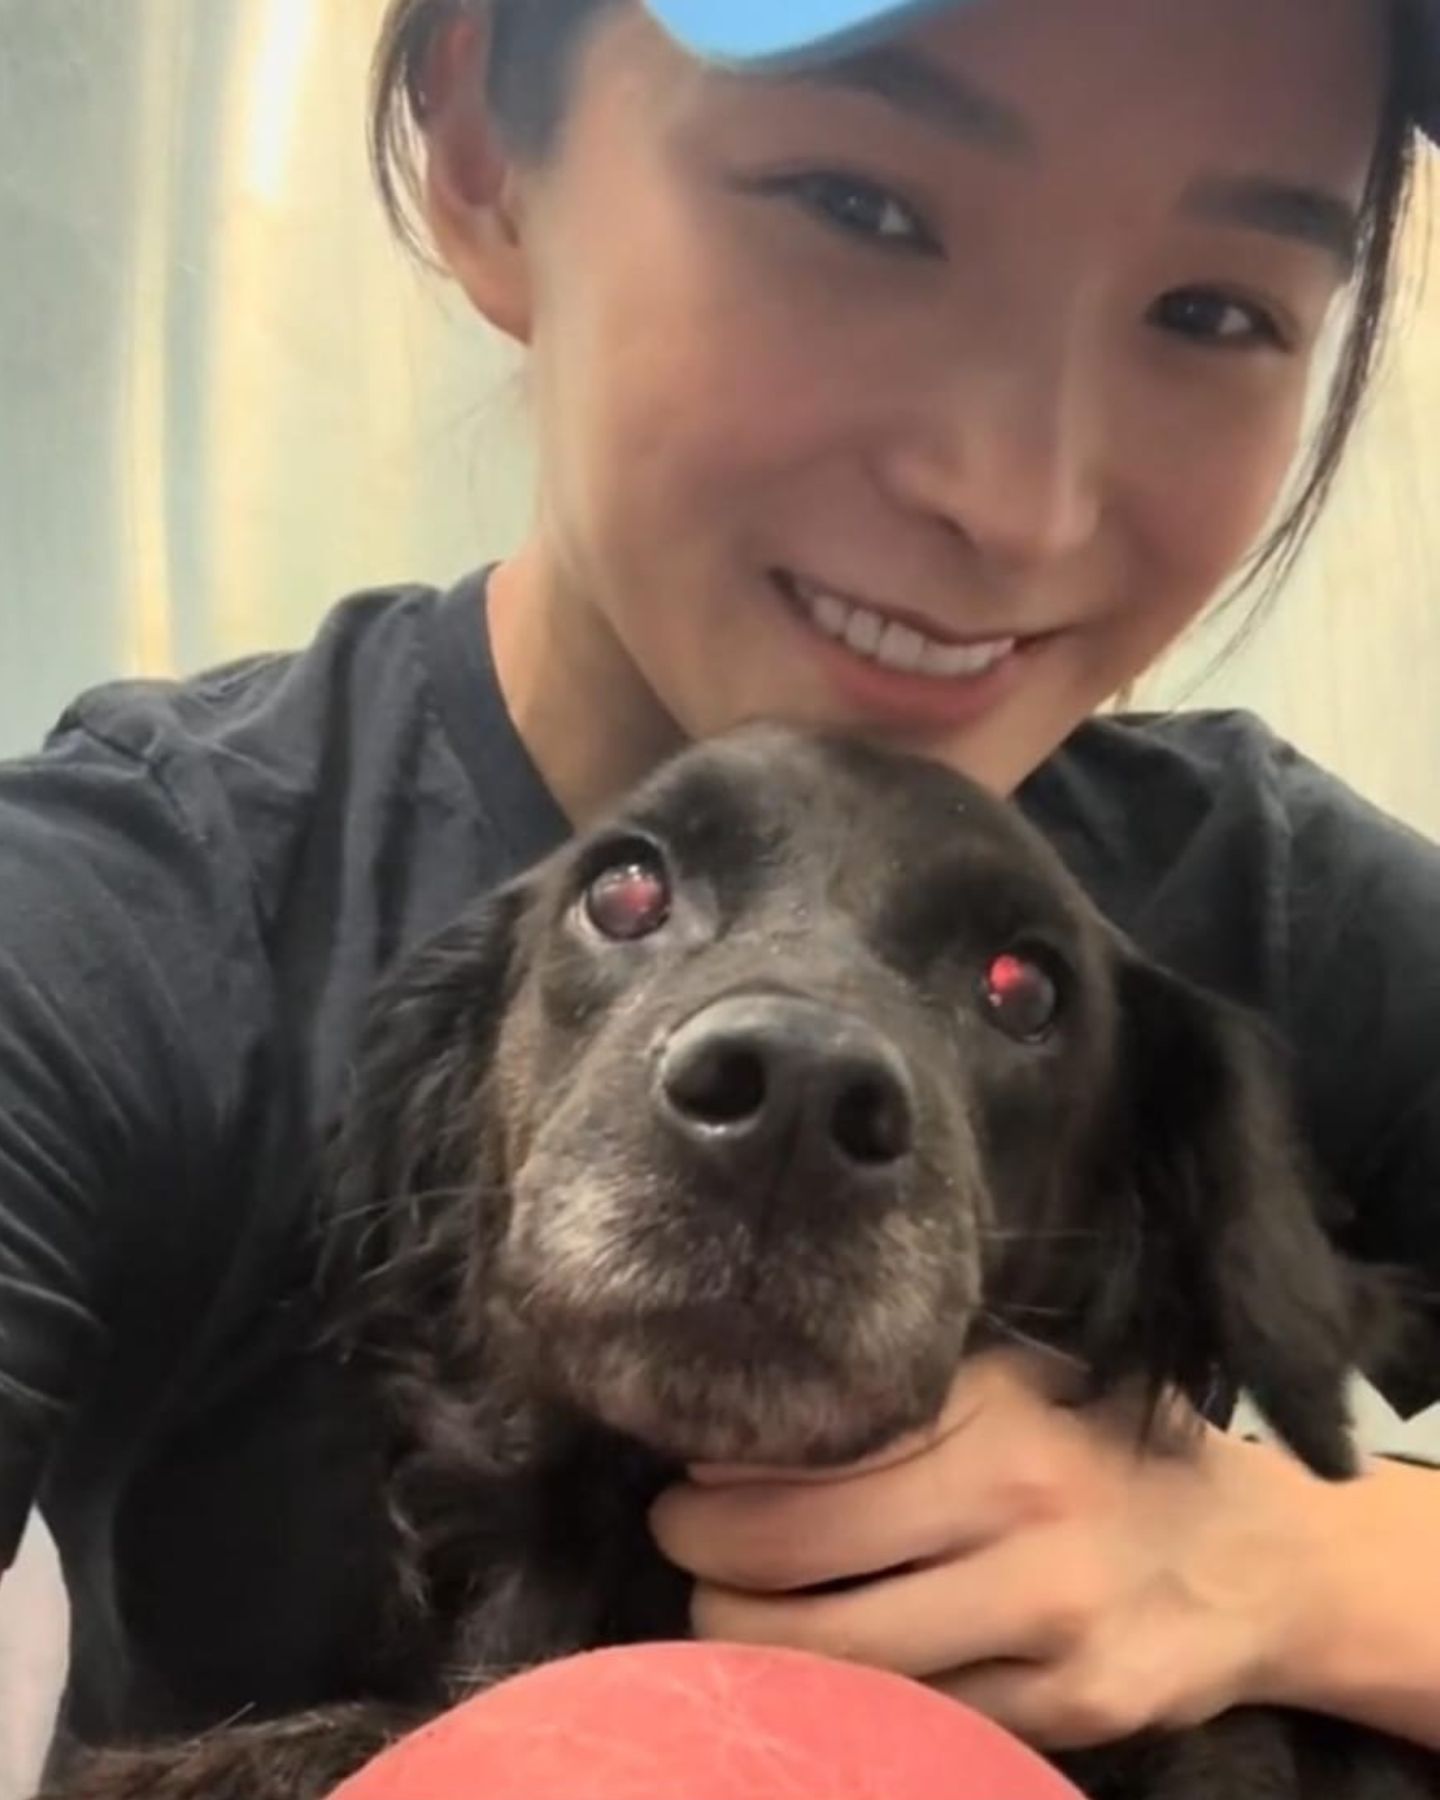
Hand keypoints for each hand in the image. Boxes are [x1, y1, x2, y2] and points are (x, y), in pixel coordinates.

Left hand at [649, 1346, 1328, 1749]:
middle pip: (797, 1562)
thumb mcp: (1013, 1384)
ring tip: (729, 1616)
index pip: (810, 1454)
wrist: (1264, 1557)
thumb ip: (900, 1404)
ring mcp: (1051, 1621)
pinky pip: (914, 1719)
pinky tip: (820, 1674)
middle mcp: (1024, 1509)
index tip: (687, 1485)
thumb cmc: (1105, 1447)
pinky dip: (844, 1703)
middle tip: (684, 1549)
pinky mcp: (1071, 1713)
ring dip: (751, 1648)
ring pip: (840, 1661)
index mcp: (997, 1409)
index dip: (719, 1483)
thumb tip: (741, 1440)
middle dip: (707, 1566)